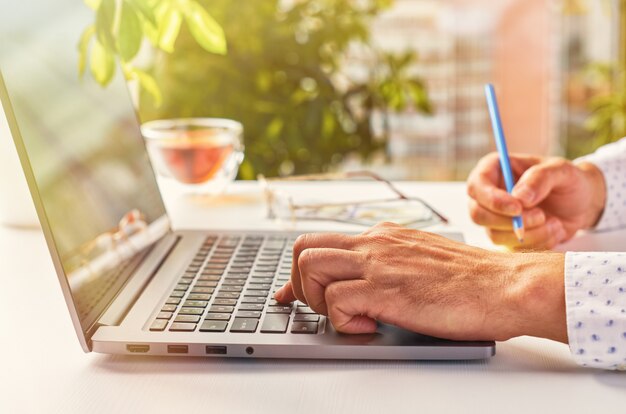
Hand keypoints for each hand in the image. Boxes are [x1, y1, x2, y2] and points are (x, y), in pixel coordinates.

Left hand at [274, 222, 566, 341]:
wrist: (507, 285)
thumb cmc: (473, 280)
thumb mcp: (422, 260)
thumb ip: (389, 264)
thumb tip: (365, 283)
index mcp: (383, 236)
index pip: (320, 242)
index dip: (299, 272)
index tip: (291, 293)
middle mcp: (375, 243)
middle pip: (303, 250)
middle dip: (302, 284)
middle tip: (328, 308)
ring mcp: (379, 263)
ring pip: (310, 269)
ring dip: (318, 300)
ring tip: (351, 317)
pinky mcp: (387, 289)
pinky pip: (337, 301)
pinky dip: (344, 322)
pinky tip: (372, 326)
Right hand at [467, 153, 605, 249]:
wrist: (583, 203)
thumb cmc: (568, 180)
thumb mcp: (560, 170)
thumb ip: (539, 178)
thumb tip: (519, 196)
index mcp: (494, 169)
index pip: (476, 186)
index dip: (492, 200)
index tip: (518, 208)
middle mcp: (489, 194)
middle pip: (478, 214)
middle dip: (510, 221)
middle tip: (541, 216)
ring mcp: (495, 217)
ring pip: (494, 235)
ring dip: (528, 234)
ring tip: (555, 223)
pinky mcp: (506, 236)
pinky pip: (511, 247)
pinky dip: (536, 243)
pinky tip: (553, 231)